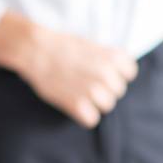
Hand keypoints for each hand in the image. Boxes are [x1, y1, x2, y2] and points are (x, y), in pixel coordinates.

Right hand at [0, 10, 137, 128]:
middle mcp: (107, 75)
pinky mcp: (78, 105)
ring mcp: (93, 91)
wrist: (33, 48)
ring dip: (94, 102)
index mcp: (113, 57)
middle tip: (84, 81)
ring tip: (76, 91)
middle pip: (117, 91)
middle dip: (104, 88)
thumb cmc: (59, 44)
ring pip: (106, 106)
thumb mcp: (90, 43)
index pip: (129, 73)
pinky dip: (82, 114)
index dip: (115, 73)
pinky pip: (91, 119)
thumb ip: (107, 57)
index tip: (101, 71)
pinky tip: (72, 103)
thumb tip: (117, 71)